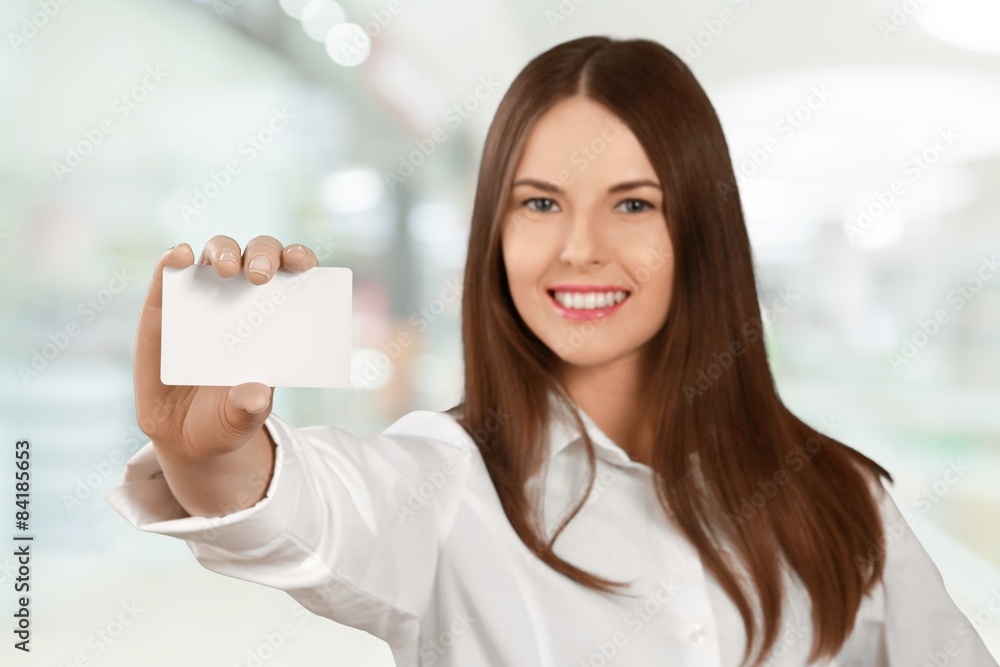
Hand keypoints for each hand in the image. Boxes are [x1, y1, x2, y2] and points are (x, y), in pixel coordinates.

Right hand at [133, 235, 318, 463]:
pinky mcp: (163, 309)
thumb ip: (249, 406)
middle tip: (260, 276)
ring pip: (215, 255)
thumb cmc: (228, 417)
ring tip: (226, 269)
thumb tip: (256, 394)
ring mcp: (202, 298)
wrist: (186, 437)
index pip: (292, 274)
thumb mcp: (243, 418)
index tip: (306, 265)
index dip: (299, 259)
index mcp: (274, 317)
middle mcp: (241, 298)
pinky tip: (178, 256)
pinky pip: (168, 276)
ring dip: (222, 252)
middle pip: (256, 256)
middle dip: (262, 256)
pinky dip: (171, 261)